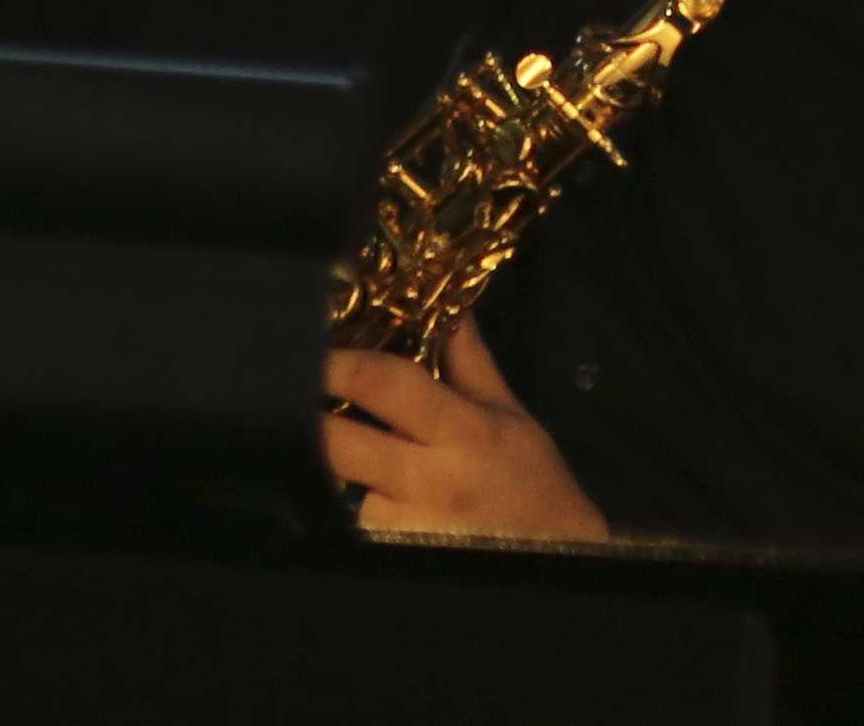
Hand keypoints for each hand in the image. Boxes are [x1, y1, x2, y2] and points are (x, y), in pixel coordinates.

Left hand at [324, 319, 608, 542]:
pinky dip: (348, 503)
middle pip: (337, 443)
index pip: (383, 385)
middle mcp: (431, 481)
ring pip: (339, 488)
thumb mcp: (510, 416)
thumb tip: (448, 306)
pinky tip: (362, 490)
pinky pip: (355, 522)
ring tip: (340, 450)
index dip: (335, 363)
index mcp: (463, 433)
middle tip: (296, 397)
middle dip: (308, 418)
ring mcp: (411, 525)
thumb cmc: (534, 483)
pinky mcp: (398, 552)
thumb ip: (469, 361)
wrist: (566, 556)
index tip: (309, 346)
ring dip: (327, 466)